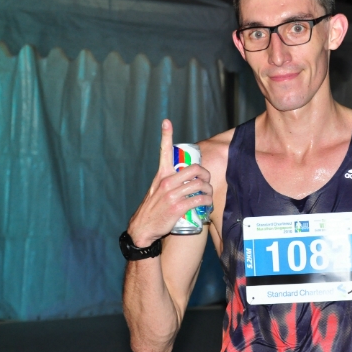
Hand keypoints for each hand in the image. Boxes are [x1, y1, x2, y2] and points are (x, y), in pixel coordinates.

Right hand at [127, 120, 212, 246]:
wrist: (142, 228)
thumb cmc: (153, 209)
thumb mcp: (156, 190)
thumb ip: (168, 181)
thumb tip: (185, 177)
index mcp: (161, 176)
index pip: (163, 152)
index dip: (165, 135)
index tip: (166, 122)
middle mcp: (166, 182)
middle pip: (195, 169)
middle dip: (206, 175)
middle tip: (207, 181)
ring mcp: (172, 195)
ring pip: (200, 185)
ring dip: (209, 190)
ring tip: (208, 195)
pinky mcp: (177, 208)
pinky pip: (199, 200)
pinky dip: (207, 202)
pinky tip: (207, 205)